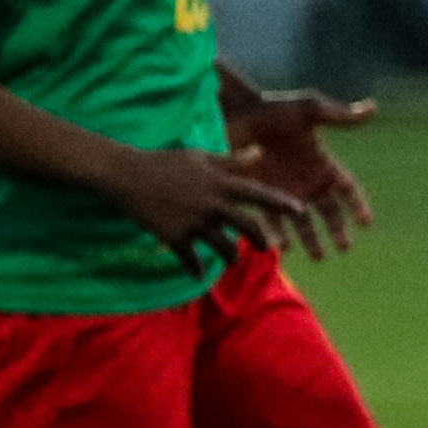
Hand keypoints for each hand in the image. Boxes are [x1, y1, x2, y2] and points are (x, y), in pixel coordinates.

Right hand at [104, 144, 334, 268]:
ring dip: (232, 257)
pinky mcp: (175, 238)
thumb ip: (233, 160)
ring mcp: (194, 224)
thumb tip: (259, 153)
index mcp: (220, 184)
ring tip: (233, 259)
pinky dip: (197, 269)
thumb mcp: (201, 157)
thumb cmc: (165, 162)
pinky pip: (192, 260)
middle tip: (265, 247)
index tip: (301, 210)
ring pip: (224, 248)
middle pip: (248, 228)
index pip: (258, 194)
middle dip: (261, 240)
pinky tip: (201, 274)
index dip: (281, 203)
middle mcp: (212, 205)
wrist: (126, 175)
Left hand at [225, 84, 375, 255]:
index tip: (365, 223)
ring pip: (302, 222)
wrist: (232, 112)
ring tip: (317, 256)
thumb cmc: (270, 108)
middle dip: (337, 230)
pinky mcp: (258, 195)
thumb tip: (373, 109)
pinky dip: (276, 235)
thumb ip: (338, 115)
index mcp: (321, 163)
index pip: (347, 189)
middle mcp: (305, 181)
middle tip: (342, 247)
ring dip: (311, 241)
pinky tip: (280, 247)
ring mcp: (282, 190)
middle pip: (329, 213)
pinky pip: (270, 221)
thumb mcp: (307, 109)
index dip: (357, 206)